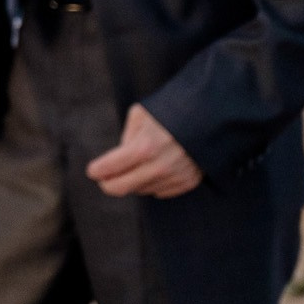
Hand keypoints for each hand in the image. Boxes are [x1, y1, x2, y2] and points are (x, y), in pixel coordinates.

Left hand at [87, 104, 201, 197]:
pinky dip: (153, 183)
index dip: (96, 171)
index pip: (108, 169)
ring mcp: (174, 177)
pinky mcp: (187, 183)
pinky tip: (156, 168)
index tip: (93, 171)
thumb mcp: (140, 115)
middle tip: (104, 177)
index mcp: (143, 147)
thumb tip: (118, 160)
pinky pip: (159, 192)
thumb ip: (126, 138)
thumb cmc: (171, 111)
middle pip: (120, 188)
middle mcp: (159, 167)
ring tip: (139, 164)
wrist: (211, 117)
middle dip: (108, 183)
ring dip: (133, 181)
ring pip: (140, 190)